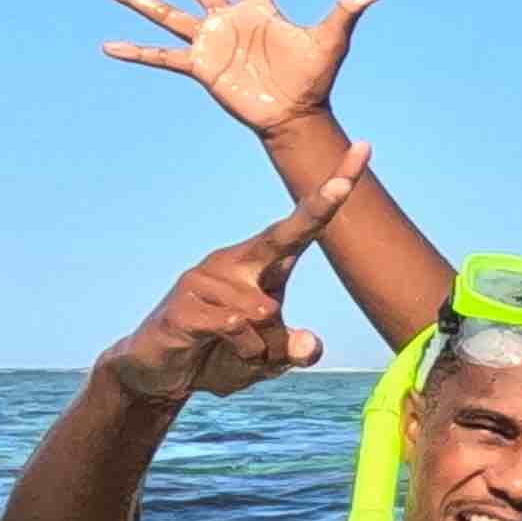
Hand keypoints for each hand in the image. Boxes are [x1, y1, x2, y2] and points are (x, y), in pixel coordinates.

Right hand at [98, 0, 380, 136]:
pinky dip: (136, 52)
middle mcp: (228, 20)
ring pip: (166, 12)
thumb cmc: (315, 78)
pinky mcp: (200, 67)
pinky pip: (162, 57)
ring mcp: (210, 42)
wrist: (295, 115)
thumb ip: (347, 11)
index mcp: (258, 8)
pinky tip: (109, 46)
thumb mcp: (331, 39)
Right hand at [107, 154, 367, 404]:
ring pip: (265, 313)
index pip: (304, 224)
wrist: (158, 371)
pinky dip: (243, 353)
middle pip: (284, 234)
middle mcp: (236, 260)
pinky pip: (235, 327)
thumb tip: (308, 344)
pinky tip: (216, 349)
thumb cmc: (222, 354)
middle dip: (320, 206)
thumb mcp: (269, 358)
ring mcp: (206, 276)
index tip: (363, 149)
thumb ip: (294, 351)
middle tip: (349, 178)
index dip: (332, 191)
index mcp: (263, 264)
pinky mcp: (183, 302)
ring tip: (239, 353)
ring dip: (263, 349)